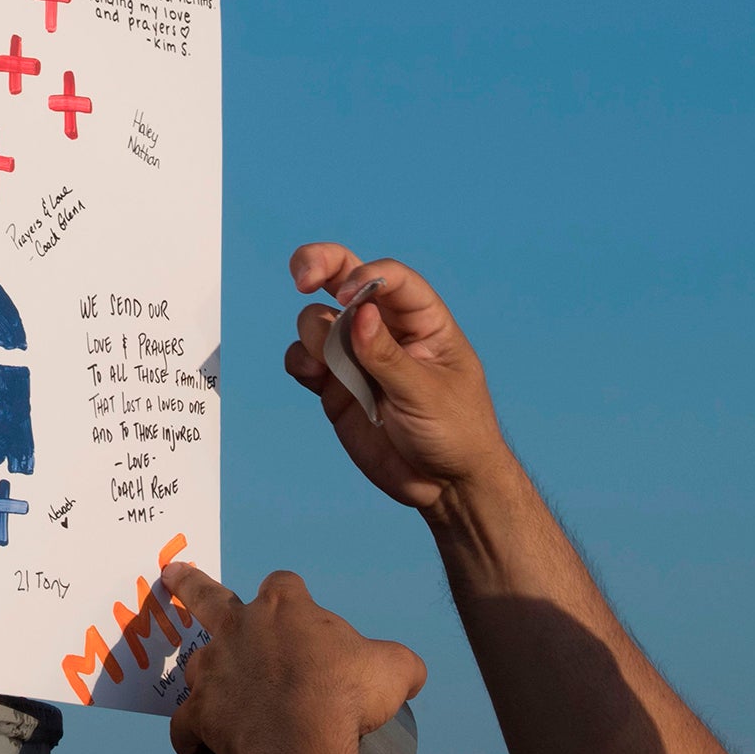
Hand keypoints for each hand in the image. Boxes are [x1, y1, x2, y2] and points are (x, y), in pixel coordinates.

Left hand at [160, 563, 425, 753]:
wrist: (301, 739)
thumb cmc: (347, 694)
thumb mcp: (394, 669)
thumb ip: (400, 664)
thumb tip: (412, 675)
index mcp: (284, 608)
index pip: (283, 584)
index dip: (290, 595)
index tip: (296, 605)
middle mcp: (238, 629)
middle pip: (205, 595)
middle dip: (188, 584)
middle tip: (172, 575)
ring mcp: (213, 670)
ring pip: (197, 668)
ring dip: (208, 681)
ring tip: (221, 703)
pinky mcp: (199, 712)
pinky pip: (184, 727)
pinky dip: (190, 738)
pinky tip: (200, 751)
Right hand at [283, 242, 512, 516]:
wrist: (444, 488)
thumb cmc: (456, 433)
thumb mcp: (427, 394)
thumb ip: (388, 356)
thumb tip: (358, 313)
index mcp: (422, 321)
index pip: (390, 279)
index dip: (364, 277)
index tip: (347, 297)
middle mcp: (385, 330)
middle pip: (344, 278)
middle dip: (318, 265)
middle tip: (301, 275)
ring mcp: (357, 357)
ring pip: (318, 321)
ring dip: (313, 332)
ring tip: (327, 365)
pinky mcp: (335, 386)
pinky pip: (304, 359)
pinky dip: (299, 360)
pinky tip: (311, 376)